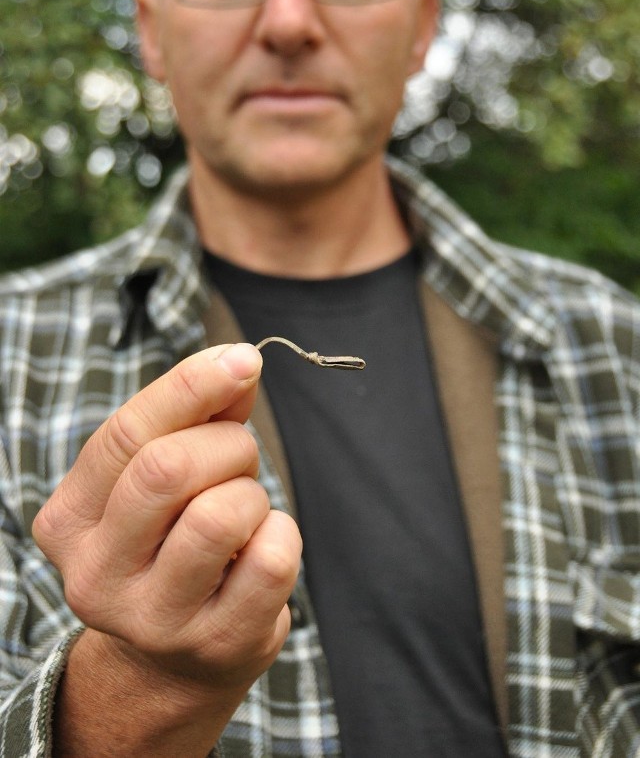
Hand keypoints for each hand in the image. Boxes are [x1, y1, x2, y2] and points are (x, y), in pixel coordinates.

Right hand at [32, 343, 301, 752]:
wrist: (174, 657)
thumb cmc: (171, 539)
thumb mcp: (165, 476)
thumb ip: (199, 415)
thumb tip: (239, 363)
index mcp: (69, 521)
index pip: (126, 435)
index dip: (191, 384)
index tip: (244, 358)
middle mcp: (96, 576)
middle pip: (169, 469)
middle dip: (227, 444)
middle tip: (239, 459)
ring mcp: (154, 620)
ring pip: (222, 514)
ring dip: (252, 492)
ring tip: (244, 510)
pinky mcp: (217, 644)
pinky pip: (272, 558)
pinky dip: (281, 533)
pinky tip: (261, 548)